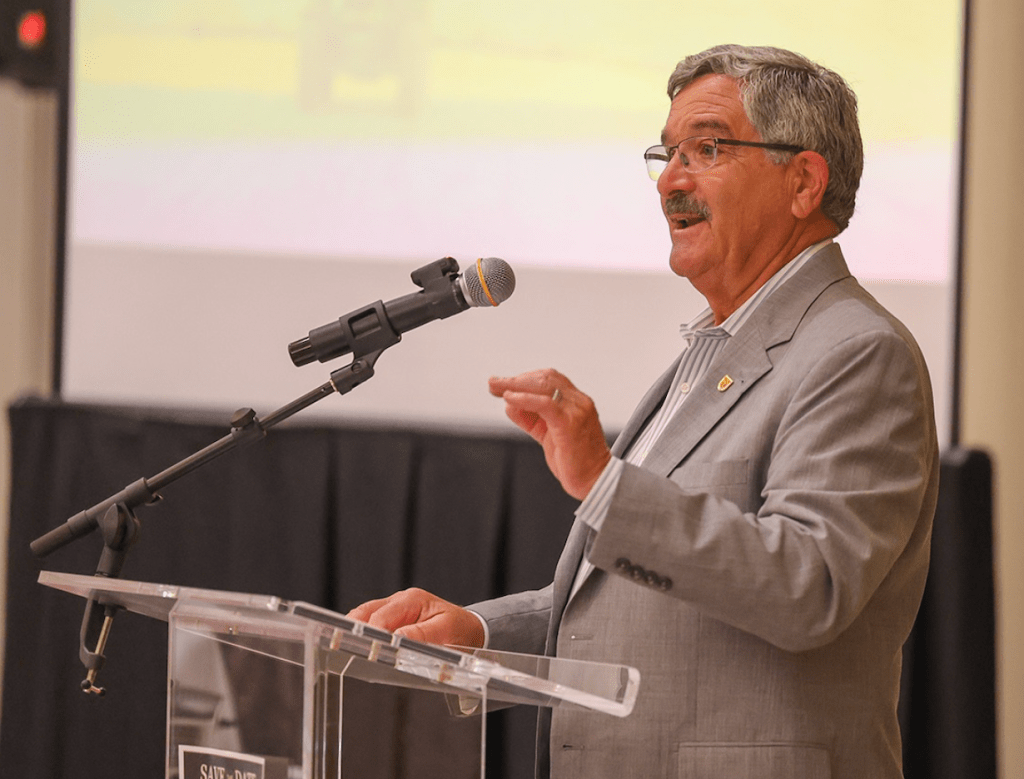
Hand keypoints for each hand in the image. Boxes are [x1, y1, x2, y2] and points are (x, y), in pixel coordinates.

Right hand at [347, 588, 484, 647]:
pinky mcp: (393, 617)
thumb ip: (421, 635)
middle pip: (366, 613)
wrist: (470, 629)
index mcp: (412, 600)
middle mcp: (400, 600)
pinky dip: (364, 633)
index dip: (371, 635)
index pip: (382, 617)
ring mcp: (395, 607)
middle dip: (356, 632)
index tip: (366, 650)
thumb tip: (396, 639)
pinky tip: (361, 647)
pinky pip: (371, 622)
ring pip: (364, 616)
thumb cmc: (460, 631)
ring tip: (349, 650)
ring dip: (357, 632)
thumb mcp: (446, 633)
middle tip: (350, 652)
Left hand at [489, 369, 610, 499]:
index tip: (503, 385)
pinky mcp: (570, 423)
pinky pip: (545, 404)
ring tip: (496, 388)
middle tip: (493, 383)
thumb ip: (531, 418)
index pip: (549, 379)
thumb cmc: (574, 461)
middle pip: (545, 378)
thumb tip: (509, 405)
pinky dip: (525, 399)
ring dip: (515, 385)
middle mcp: (578, 402)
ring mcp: (576, 411)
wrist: (595, 481)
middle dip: (516, 379)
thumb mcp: (548, 434)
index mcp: (575, 403)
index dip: (524, 378)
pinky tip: (509, 398)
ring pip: (544, 386)